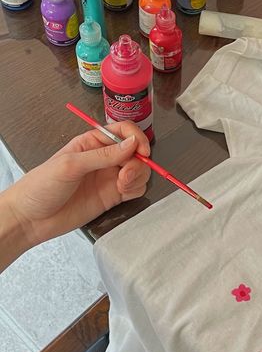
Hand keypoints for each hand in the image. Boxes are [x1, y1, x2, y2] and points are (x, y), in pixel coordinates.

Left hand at [5, 122, 150, 251]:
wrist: (31, 219)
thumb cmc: (41, 186)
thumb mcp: (70, 164)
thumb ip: (103, 155)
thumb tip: (132, 144)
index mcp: (92, 142)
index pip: (124, 132)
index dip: (137, 138)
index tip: (141, 150)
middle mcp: (104, 158)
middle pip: (135, 152)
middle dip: (139, 161)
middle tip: (128, 173)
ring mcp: (109, 177)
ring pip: (139, 170)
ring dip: (138, 175)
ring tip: (123, 184)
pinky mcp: (112, 196)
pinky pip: (135, 188)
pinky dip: (136, 188)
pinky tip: (123, 192)